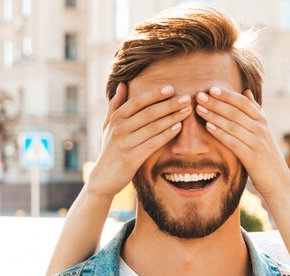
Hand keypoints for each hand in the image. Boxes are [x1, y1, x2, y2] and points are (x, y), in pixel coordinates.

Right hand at [86, 83, 191, 198]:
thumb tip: (123, 84)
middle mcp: (120, 129)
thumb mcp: (108, 126)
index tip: (171, 88)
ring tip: (186, 111)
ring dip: (172, 118)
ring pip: (153, 127)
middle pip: (149, 113)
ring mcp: (125, 144)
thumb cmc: (109, 149)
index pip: (138, 102)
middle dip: (169, 104)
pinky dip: (166, 134)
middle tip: (186, 98)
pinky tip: (178, 128)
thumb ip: (116, 105)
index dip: (155, 94)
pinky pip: (153, 143)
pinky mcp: (132, 159)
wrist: (103, 178)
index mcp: (116, 118)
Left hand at [194, 87, 289, 198]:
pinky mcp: (252, 157)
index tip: (212, 89)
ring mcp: (257, 142)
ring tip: (200, 109)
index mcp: (263, 121)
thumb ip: (255, 111)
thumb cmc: (266, 154)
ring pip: (232, 125)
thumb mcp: (264, 130)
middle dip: (216, 103)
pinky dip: (220, 133)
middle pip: (235, 112)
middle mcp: (261, 129)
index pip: (243, 103)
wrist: (278, 180)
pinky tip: (208, 127)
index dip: (227, 95)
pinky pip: (233, 142)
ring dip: (214, 116)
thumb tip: (246, 91)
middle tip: (199, 96)